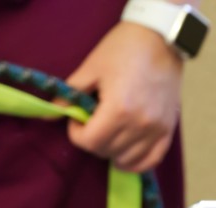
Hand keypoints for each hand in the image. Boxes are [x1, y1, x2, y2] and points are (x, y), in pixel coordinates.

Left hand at [66, 21, 182, 172]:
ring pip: (126, 159)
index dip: (76, 134)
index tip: (77, 120)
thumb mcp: (91, 68)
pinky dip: (135, 161)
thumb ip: (68, 95)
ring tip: (109, 132)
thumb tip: (47, 114)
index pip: (89, 142)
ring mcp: (157, 129)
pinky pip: (151, 160)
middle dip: (93, 140)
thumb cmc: (124, 48)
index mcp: (118, 109)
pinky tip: (125, 153)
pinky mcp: (168, 129)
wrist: (161, 37)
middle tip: (93, 122)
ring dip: (111, 150)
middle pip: (106, 151)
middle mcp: (139, 124)